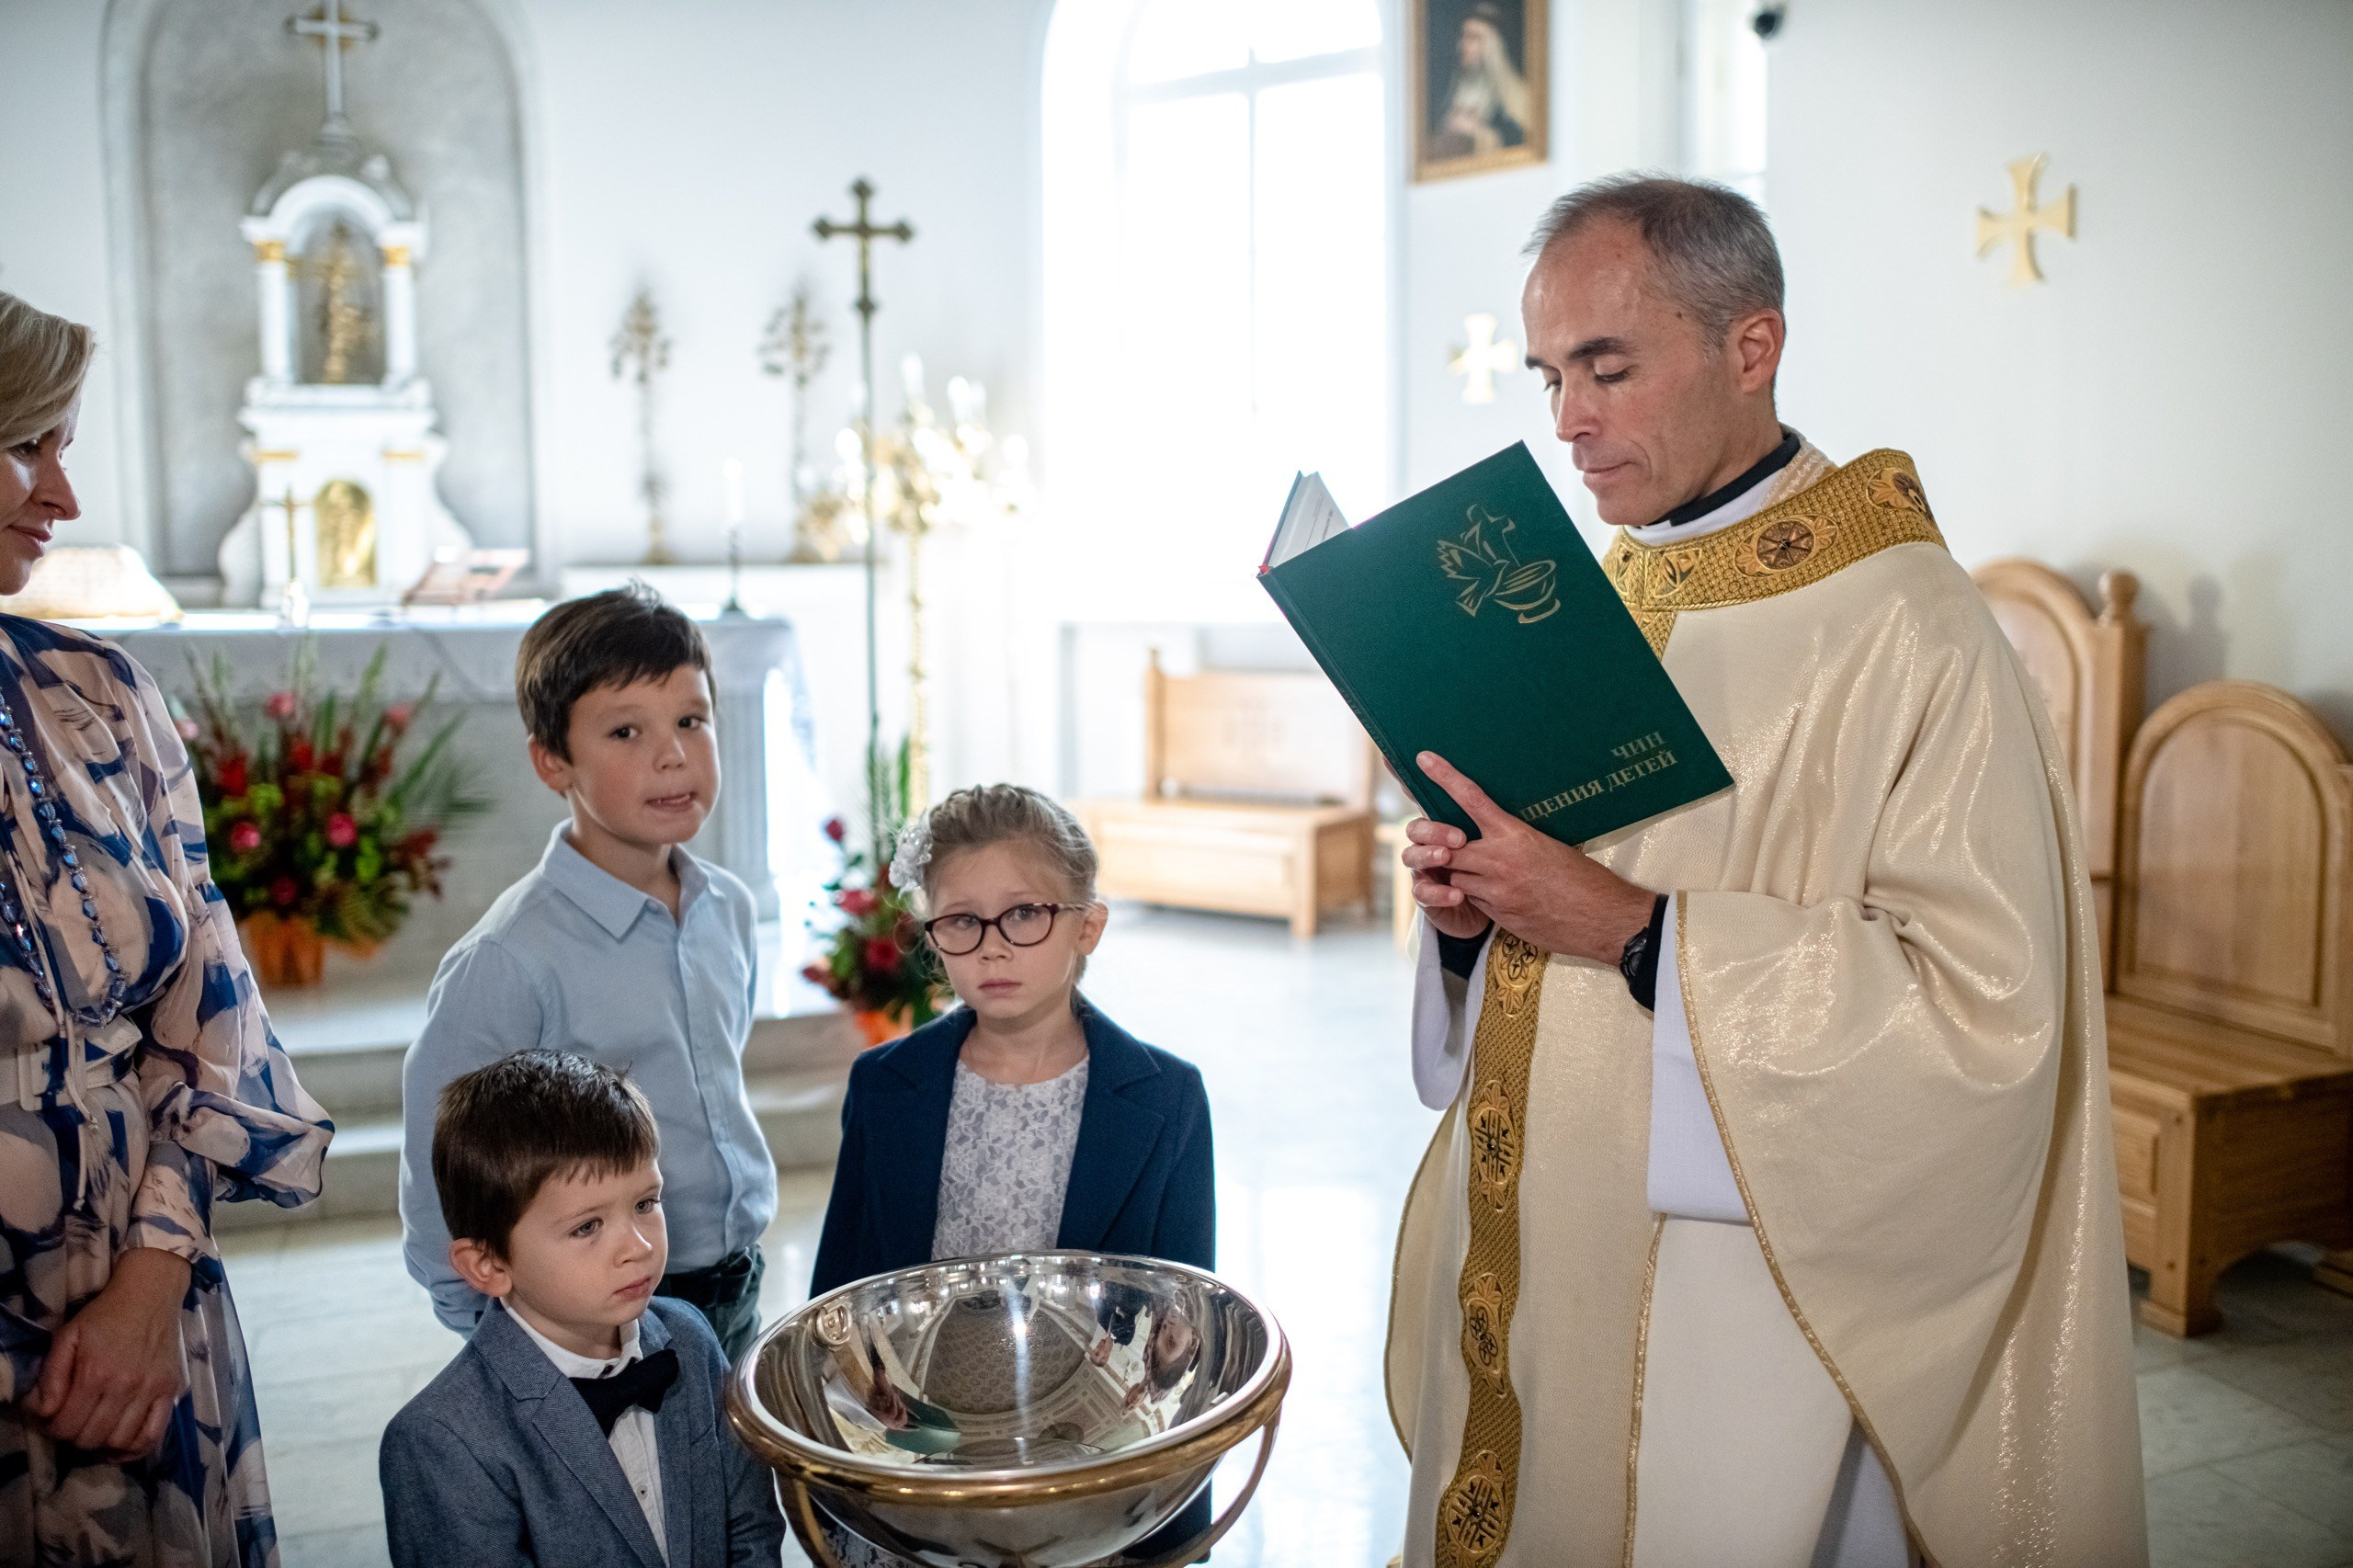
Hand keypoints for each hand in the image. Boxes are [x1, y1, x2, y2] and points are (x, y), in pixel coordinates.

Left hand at [22, 1247, 189, 1458]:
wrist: (150, 1293)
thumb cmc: (104, 1315)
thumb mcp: (67, 1337)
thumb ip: (51, 1376)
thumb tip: (42, 1411)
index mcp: (95, 1373)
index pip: (66, 1426)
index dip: (52, 1428)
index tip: (52, 1417)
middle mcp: (125, 1387)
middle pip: (92, 1438)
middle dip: (75, 1436)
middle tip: (73, 1421)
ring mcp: (151, 1390)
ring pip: (121, 1441)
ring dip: (102, 1444)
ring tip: (95, 1430)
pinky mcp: (170, 1391)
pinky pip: (154, 1435)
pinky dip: (135, 1449)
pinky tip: (120, 1445)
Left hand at [1404, 752, 1658, 965]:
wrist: (1600, 918)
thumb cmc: (1582, 877)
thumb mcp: (1549, 844)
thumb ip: (1515, 837)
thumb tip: (1497, 830)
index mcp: (1514, 834)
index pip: (1471, 798)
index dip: (1444, 776)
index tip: (1424, 760)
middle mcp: (1498, 861)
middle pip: (1445, 848)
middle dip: (1438, 846)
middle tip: (1437, 841)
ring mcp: (1495, 891)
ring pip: (1454, 878)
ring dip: (1458, 874)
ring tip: (1479, 871)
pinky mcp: (1497, 915)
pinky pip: (1472, 900)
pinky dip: (1475, 895)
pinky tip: (1496, 893)